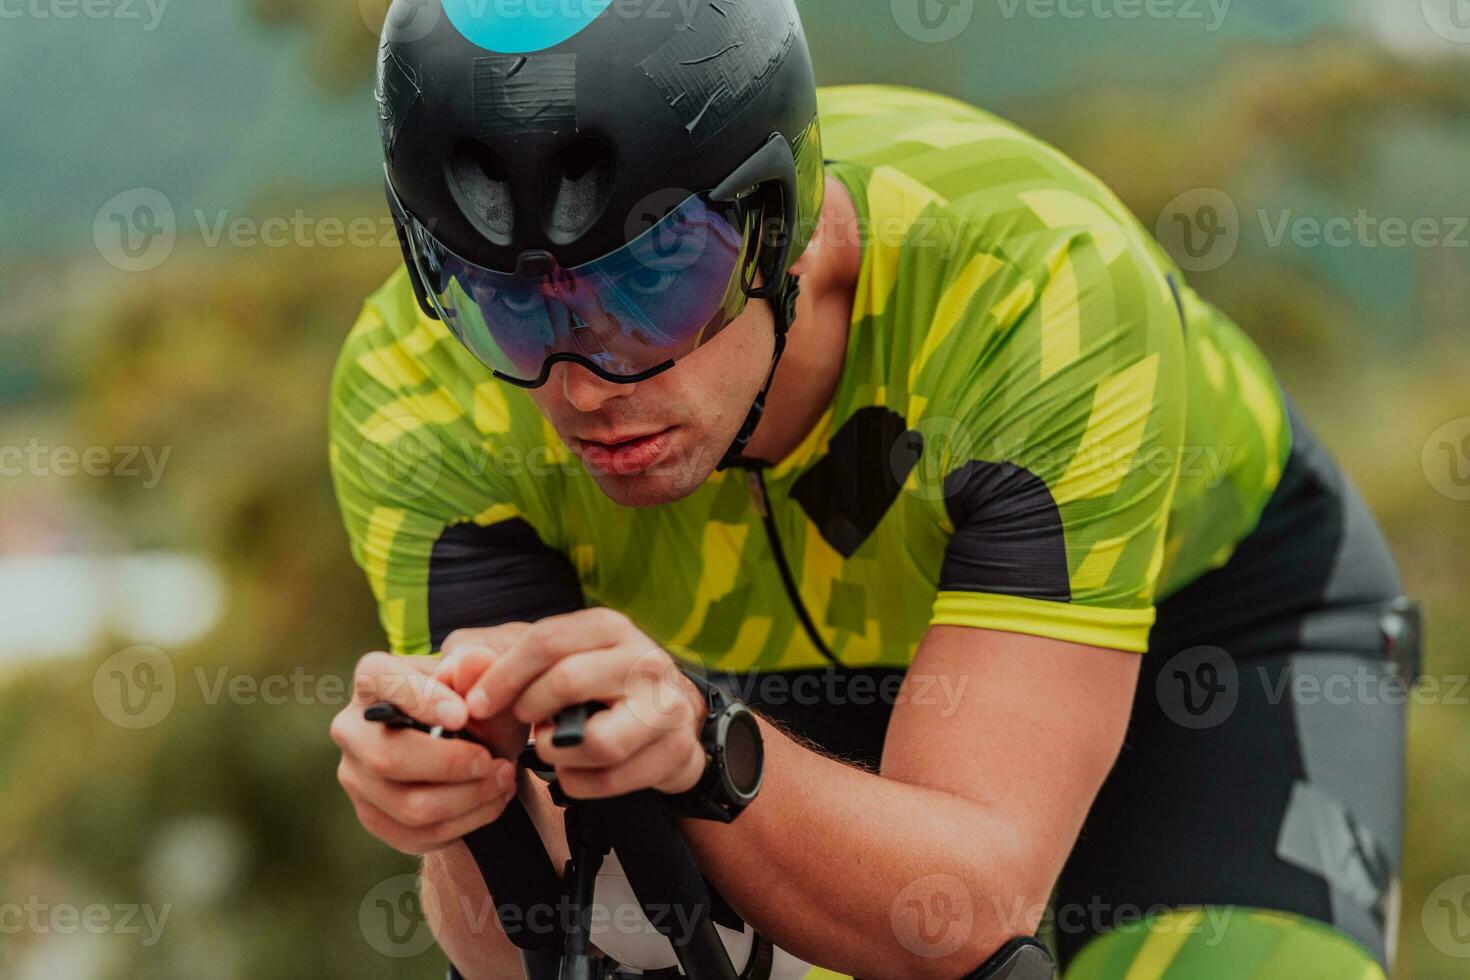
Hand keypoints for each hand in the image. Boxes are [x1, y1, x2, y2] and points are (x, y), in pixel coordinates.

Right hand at [331, 651, 518, 854]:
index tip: (462, 716)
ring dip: (469, 798)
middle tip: (496, 761)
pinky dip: (466, 822)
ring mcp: (356, 776)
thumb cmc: (473, 702)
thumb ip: (478, 672)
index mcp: (372, 678)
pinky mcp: (372, 816)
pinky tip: (492, 800)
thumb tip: (471, 662)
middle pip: (388, 757)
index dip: (422, 700)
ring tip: (504, 779)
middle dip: (452, 764)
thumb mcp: (482, 681)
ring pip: (409, 805)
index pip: (384, 683)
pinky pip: (418, 834)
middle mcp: (352, 727)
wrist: (470, 743)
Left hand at [442, 609, 708, 801]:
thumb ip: (490, 655)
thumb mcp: (546, 659)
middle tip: (520, 725)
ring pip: (596, 741)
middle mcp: (644, 660)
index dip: (503, 675)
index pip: (548, 640)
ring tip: (551, 746)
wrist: (666, 720)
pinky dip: (579, 782)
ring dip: (556, 752)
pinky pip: (611, 780)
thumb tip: (458, 667)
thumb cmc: (590, 686)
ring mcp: (666, 708)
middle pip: (568, 682)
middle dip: (529, 711)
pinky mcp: (675, 752)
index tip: (476, 704)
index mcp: (609, 627)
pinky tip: (576, 770)